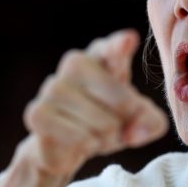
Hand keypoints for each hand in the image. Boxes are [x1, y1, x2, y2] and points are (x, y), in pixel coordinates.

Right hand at [0, 29, 168, 186]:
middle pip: (116, 92)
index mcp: (103, 56)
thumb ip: (150, 121)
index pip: (111, 47)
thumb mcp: (139, 121)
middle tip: (118, 126)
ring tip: (99, 135)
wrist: (69, 145)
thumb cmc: (109, 120)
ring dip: (106, 135)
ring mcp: (53, 86)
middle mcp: (76, 63)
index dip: (119, 45)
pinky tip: (84, 141)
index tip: (128, 41)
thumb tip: (137, 129)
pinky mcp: (37, 112)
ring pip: (96, 118)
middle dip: (125, 117)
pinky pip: (75, 134)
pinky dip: (85, 143)